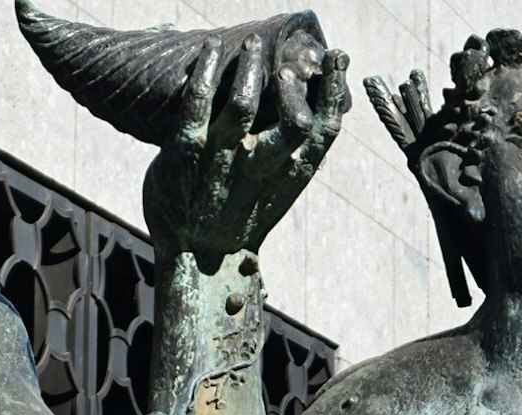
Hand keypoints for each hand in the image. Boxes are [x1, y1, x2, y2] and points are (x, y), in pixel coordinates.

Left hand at [144, 33, 351, 258]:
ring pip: (245, 101)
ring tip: (253, 43)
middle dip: (294, 83)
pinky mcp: (185, 150)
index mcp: (288, 178)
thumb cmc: (235, 226)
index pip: (323, 129)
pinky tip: (212, 48)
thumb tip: (302, 123)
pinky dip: (208, 68)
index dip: (333, 90)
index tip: (336, 60)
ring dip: (252, 65)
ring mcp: (220, 158)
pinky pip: (199, 100)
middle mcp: (259, 168)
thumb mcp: (274, 199)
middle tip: (287, 62)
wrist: (195, 263)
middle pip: (293, 117)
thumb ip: (288, 163)